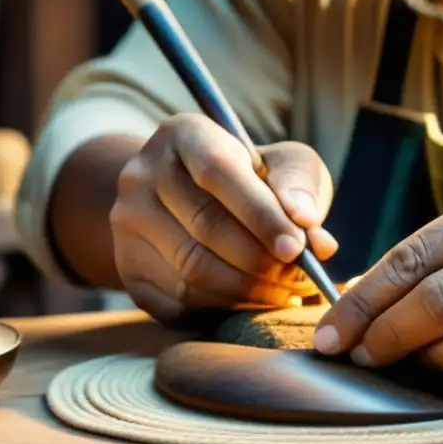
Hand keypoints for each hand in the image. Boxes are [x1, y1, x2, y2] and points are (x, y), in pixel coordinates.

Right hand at [109, 113, 337, 321]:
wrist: (189, 198)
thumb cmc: (252, 178)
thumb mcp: (282, 163)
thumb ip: (301, 189)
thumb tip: (315, 235)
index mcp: (183, 135)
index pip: (218, 172)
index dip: (259, 214)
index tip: (295, 248)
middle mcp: (142, 174)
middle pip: (204, 227)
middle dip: (260, 260)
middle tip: (297, 277)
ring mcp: (127, 223)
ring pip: (191, 271)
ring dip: (247, 290)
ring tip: (284, 292)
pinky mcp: (128, 268)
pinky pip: (178, 301)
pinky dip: (225, 309)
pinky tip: (255, 302)